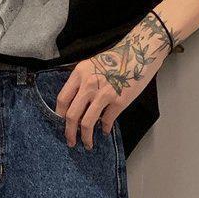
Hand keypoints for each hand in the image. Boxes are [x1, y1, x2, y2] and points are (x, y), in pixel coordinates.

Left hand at [54, 21, 172, 147]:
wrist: (139, 53)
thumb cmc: (115, 59)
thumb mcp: (92, 65)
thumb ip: (81, 83)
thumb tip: (76, 105)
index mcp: (79, 74)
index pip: (62, 99)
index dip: (59, 115)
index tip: (61, 124)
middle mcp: (89, 85)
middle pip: (71, 115)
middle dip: (69, 133)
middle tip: (71, 142)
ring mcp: (104, 94)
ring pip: (87, 123)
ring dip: (86, 138)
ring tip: (87, 144)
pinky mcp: (119, 102)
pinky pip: (106, 121)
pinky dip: (104, 129)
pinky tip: (104, 131)